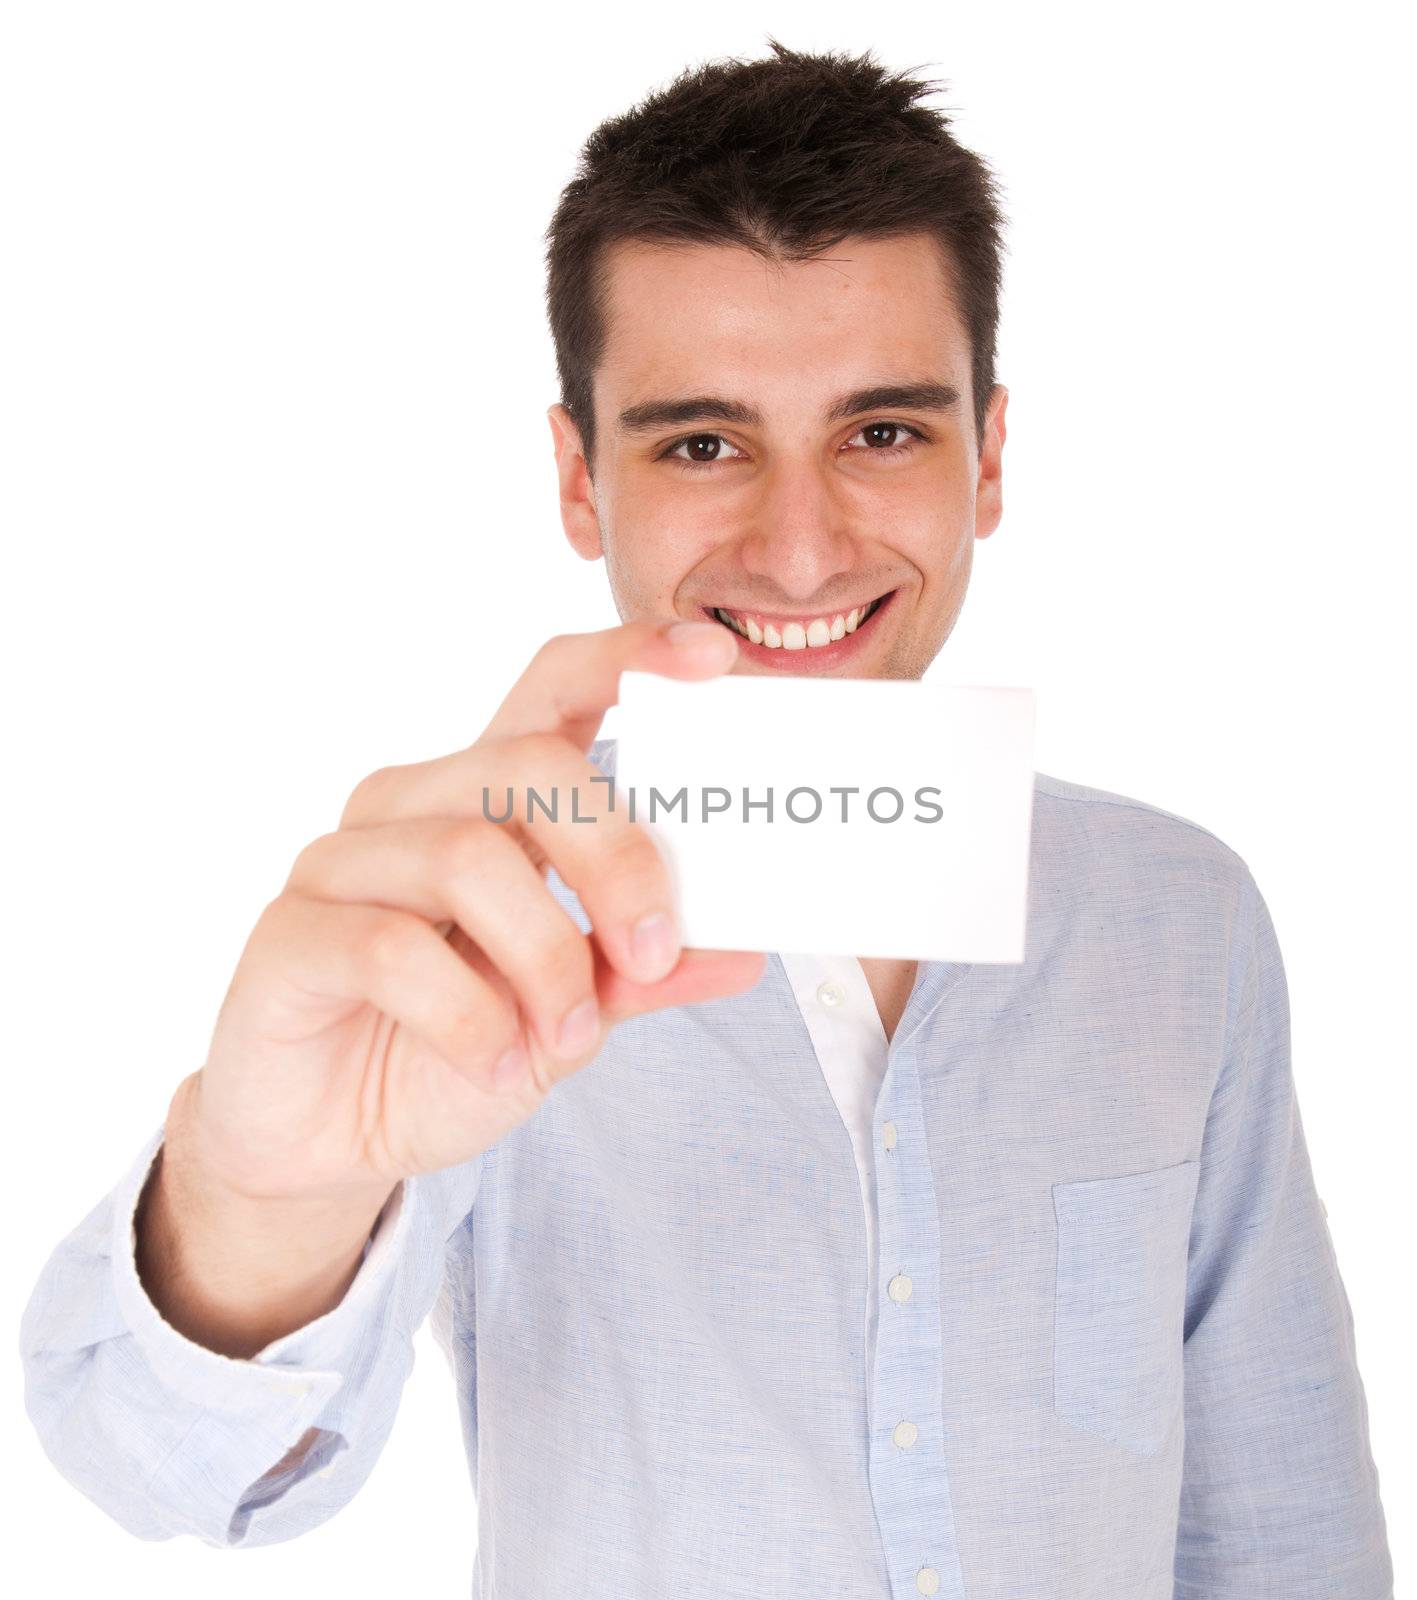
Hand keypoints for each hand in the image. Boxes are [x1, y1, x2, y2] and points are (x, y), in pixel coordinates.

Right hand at [168, 619, 763, 1202]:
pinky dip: (467, 1017)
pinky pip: (391, 948)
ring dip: (545, 960)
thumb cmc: (449, 1051)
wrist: (330, 1143)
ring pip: (466, 859)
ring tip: (568, 1036)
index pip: (554, 692)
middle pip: (528, 767)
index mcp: (487, 804)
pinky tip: (490, 1062)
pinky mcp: (289, 933)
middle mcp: (413, 808)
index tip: (712, 658)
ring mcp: (342, 863)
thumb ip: (644, 973)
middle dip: (615, 858)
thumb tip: (744, 950)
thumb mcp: (572, 1015)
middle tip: (654, 950)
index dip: (629, 660)